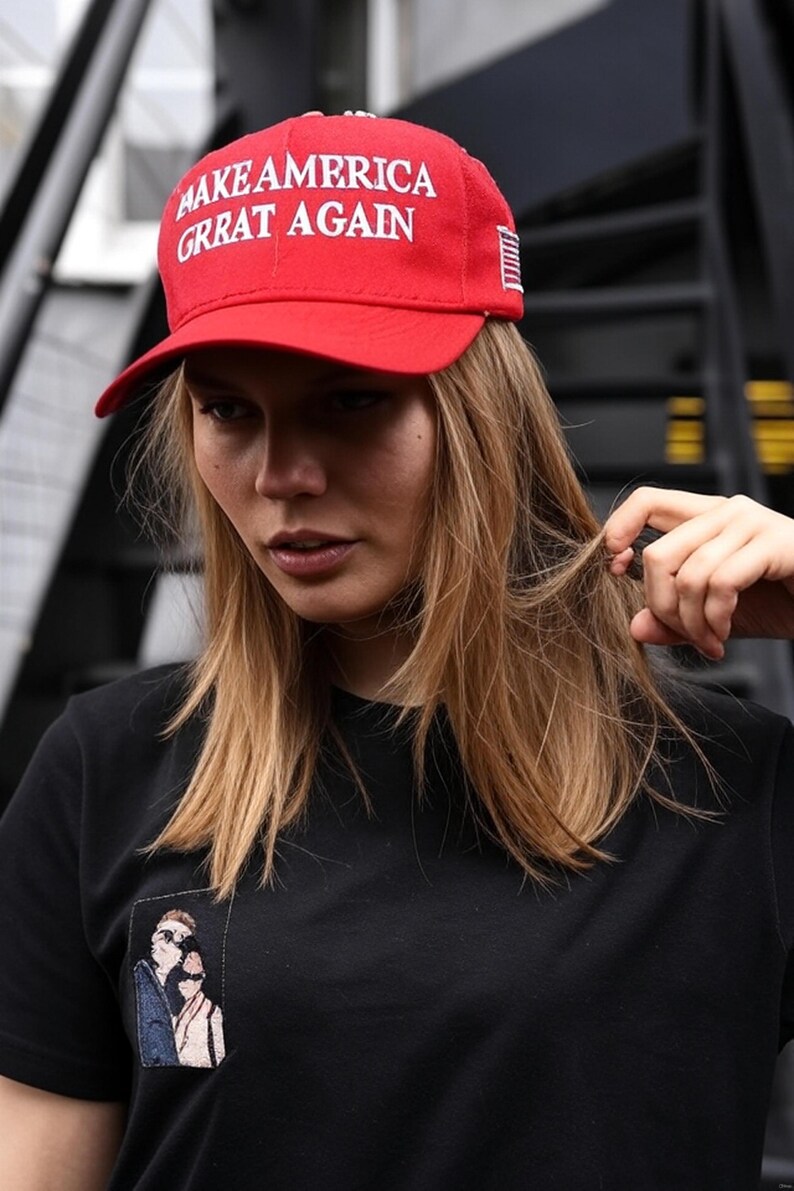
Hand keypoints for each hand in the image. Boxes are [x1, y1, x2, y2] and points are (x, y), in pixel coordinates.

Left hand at [603, 488, 793, 658]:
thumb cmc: (781, 601)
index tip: (616, 570)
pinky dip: (714, 619)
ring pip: (687, 574)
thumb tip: (635, 627)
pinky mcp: (773, 543)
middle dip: (662, 607)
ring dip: (692, 623)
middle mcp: (726, 511)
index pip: (646, 501)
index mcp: (707, 517)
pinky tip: (723, 636)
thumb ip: (676, 621)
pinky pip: (720, 583)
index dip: (619, 531)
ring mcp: (751, 522)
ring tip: (710, 642)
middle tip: (686, 636)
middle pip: (659, 553)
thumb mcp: (717, 616)